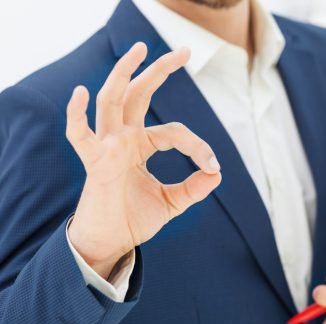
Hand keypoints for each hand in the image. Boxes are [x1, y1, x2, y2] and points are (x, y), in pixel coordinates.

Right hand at [66, 42, 221, 278]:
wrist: (113, 241)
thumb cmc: (135, 218)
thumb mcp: (172, 202)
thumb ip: (193, 188)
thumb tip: (217, 174)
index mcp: (141, 145)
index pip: (174, 131)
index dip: (198, 146)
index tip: (213, 166)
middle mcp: (124, 139)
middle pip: (139, 94)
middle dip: (160, 70)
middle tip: (185, 51)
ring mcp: (108, 147)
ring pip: (113, 100)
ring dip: (124, 73)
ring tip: (140, 48)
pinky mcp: (95, 163)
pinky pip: (79, 136)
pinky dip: (76, 115)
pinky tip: (81, 92)